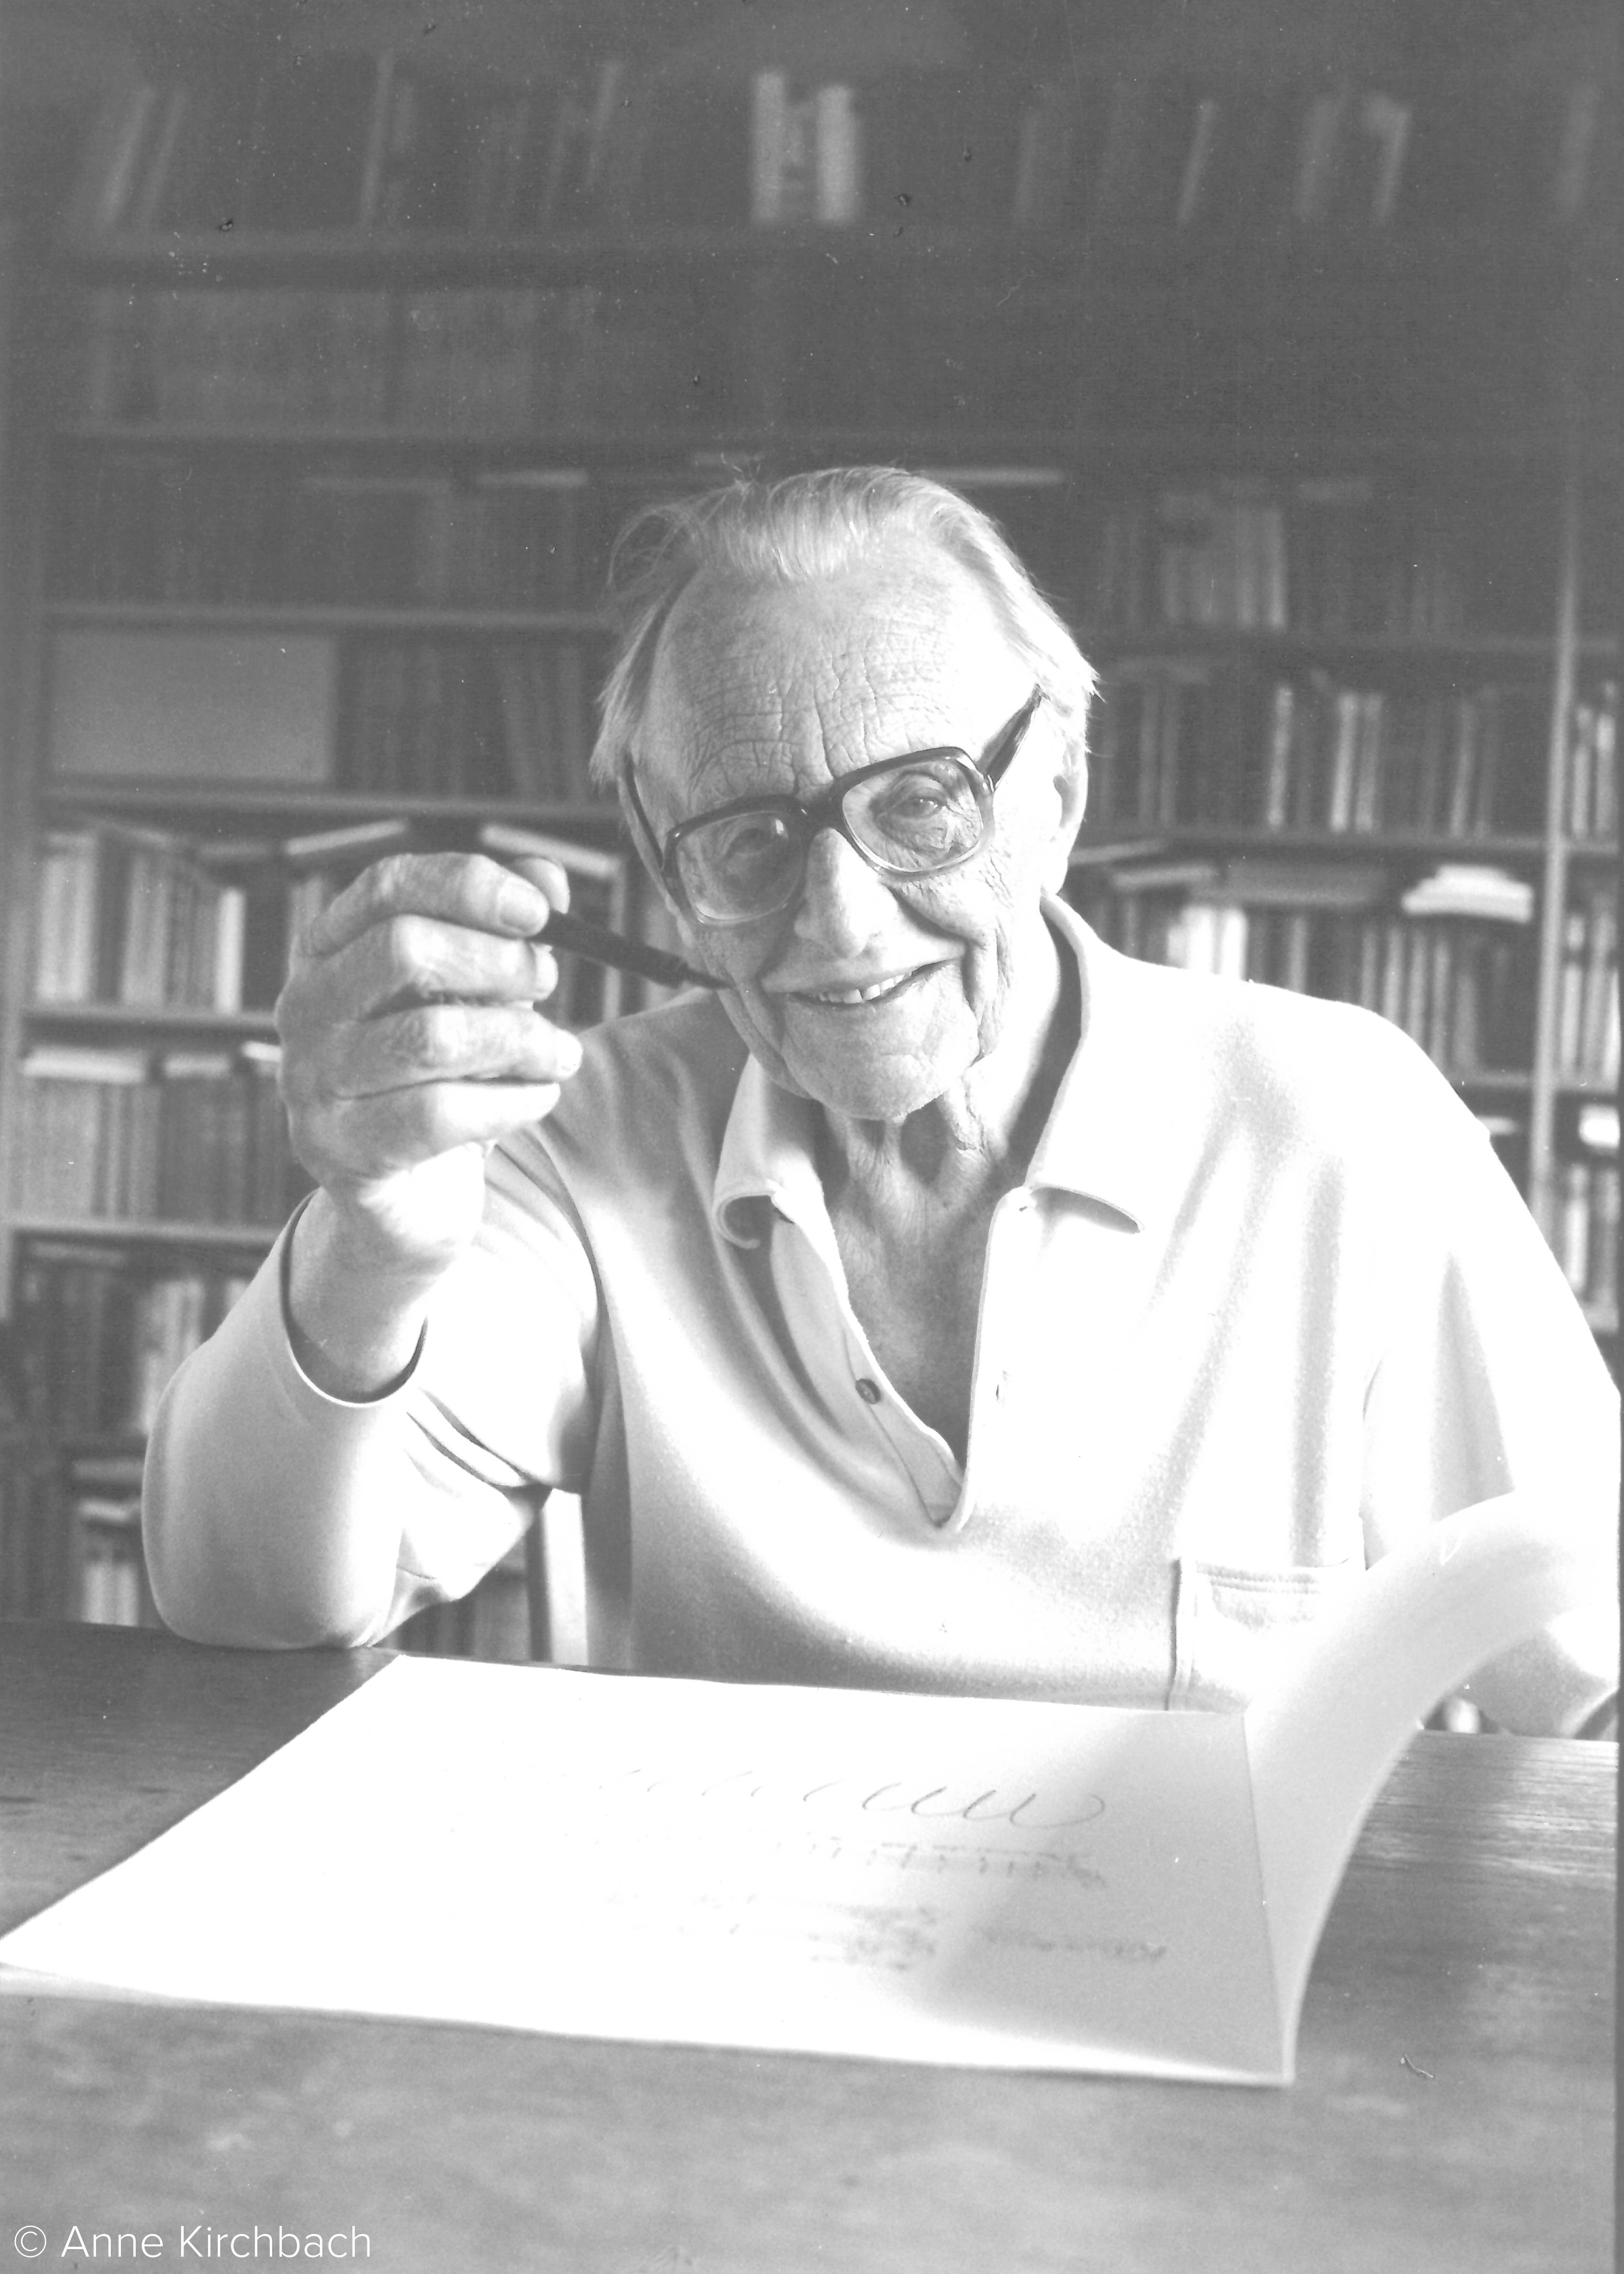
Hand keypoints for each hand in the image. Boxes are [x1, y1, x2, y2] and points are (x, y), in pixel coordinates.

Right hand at [276, 851, 580, 1277]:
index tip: (539, 910)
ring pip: (430, 1036)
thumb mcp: (475, 997)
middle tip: (546, 985)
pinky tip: (538, 1097)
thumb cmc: (441, 1077)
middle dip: (498, 964)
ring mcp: (312, 1080)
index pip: (388, 886)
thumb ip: (505, 933)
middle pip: (405, 950)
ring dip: (519, 1040)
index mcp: (329, 950)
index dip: (467, 886)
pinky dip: (511, 1102)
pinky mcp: (338, 1148)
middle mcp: (306, 1006)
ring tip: (561, 1054)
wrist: (409, 1195)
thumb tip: (547, 879)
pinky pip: (440, 1114)